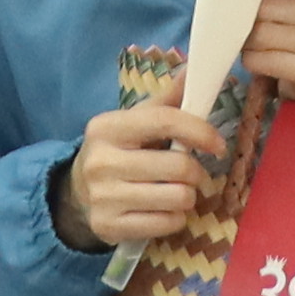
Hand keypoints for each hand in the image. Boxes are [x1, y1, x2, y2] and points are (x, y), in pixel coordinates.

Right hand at [65, 99, 233, 251]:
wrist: (76, 193)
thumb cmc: (117, 151)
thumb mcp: (134, 122)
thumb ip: (167, 100)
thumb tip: (196, 69)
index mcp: (107, 127)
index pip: (166, 121)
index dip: (200, 131)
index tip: (218, 145)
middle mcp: (101, 161)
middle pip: (177, 167)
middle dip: (197, 173)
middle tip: (195, 174)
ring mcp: (103, 197)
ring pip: (176, 198)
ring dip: (189, 197)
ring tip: (179, 192)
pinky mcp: (109, 226)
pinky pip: (166, 224)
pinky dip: (176, 219)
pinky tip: (165, 210)